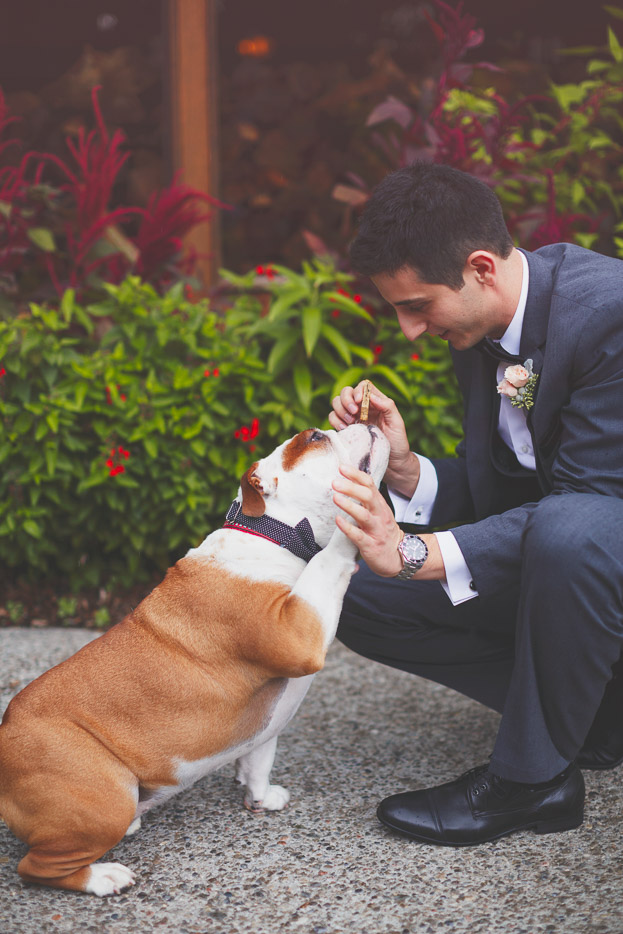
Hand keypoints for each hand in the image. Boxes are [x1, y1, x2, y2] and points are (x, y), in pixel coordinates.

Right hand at [329, 380, 418, 496]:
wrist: (392, 464)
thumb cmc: (397, 443)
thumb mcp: (397, 423)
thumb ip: (387, 406)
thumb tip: (371, 396)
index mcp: (376, 403)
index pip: (363, 386)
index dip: (358, 390)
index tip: (359, 401)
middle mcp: (362, 408)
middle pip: (346, 392)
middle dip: (346, 399)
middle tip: (353, 412)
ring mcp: (352, 418)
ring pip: (336, 403)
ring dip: (339, 410)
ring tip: (349, 422)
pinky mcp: (345, 429)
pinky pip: (333, 418)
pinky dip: (335, 421)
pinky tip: (344, 429)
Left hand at [332, 463, 403, 576]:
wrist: (399, 557)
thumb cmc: (383, 532)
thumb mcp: (379, 512)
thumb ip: (367, 499)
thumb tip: (347, 482)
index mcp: (380, 504)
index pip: (370, 484)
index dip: (356, 475)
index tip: (341, 467)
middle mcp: (379, 515)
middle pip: (368, 496)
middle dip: (351, 487)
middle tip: (335, 482)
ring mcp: (376, 530)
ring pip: (364, 515)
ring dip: (349, 505)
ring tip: (335, 497)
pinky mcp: (371, 546)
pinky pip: (358, 536)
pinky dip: (348, 527)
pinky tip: (337, 520)